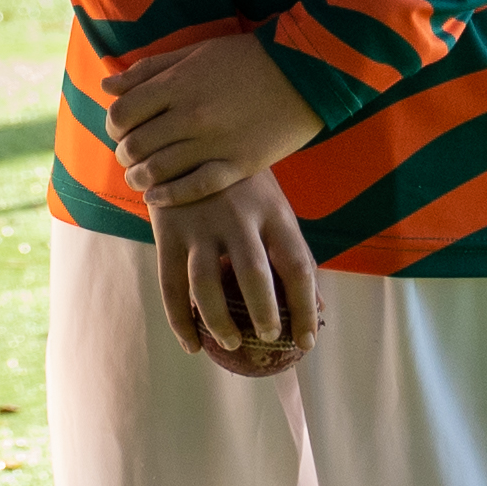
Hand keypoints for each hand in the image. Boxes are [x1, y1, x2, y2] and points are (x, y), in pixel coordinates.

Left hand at [101, 31, 321, 207]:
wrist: (305, 74)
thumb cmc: (247, 58)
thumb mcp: (195, 52)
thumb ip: (149, 70)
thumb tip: (107, 86)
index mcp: (178, 84)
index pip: (122, 114)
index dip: (113, 127)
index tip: (120, 131)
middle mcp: (191, 115)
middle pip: (136, 145)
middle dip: (124, 155)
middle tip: (129, 157)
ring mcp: (215, 142)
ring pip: (159, 170)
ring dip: (139, 178)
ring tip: (140, 179)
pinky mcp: (238, 165)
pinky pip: (193, 188)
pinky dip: (168, 197)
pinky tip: (157, 198)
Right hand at [154, 175, 320, 376]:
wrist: (188, 141)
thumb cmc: (242, 184)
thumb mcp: (273, 205)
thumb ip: (292, 251)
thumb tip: (317, 307)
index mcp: (273, 211)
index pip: (297, 265)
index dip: (305, 308)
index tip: (307, 341)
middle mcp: (238, 217)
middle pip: (253, 273)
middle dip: (264, 313)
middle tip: (269, 338)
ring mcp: (200, 224)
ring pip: (206, 282)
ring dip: (218, 321)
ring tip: (231, 343)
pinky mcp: (169, 231)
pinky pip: (171, 284)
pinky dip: (180, 320)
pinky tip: (192, 344)